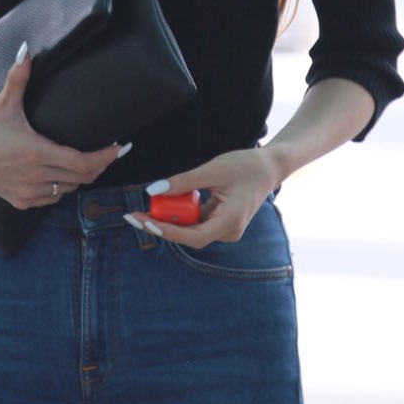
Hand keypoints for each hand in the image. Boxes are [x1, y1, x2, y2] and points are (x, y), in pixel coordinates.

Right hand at [0, 49, 123, 209]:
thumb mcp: (3, 102)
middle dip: (99, 166)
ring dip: (80, 178)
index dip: (104, 157)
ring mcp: (28, 191)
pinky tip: (64, 176)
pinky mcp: (20, 200)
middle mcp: (36, 176)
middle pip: (82, 178)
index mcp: (37, 153)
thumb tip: (27, 50)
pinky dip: (62, 189)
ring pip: (68, 190)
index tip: (117, 148)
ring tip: (89, 163)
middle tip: (109, 153)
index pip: (82, 162)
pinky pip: (52, 199)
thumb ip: (18, 77)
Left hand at [124, 147, 280, 246]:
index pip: (193, 236)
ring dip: (169, 219)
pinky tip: (165, 203)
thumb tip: (153, 190)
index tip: (145, 222)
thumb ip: (184, 182)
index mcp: (229, 223)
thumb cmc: (245, 166)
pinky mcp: (222, 221)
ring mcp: (225, 228)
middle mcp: (228, 231)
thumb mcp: (212, 170)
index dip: (167, 232)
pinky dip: (181, 213)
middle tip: (134, 216)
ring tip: (144, 210)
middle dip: (161, 226)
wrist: (269, 167)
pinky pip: (197, 221)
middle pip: (189, 235)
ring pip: (191, 229)